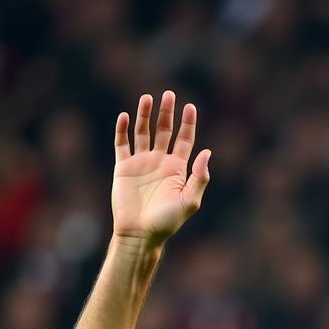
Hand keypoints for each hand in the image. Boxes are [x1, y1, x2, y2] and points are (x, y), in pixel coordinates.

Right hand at [111, 90, 210, 244]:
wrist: (140, 233)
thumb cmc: (167, 222)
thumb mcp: (189, 201)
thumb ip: (199, 178)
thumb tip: (206, 152)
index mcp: (177, 169)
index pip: (184, 140)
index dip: (188, 123)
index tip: (190, 106)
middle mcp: (159, 162)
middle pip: (164, 131)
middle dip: (167, 113)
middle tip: (169, 94)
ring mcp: (141, 163)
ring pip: (143, 132)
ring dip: (145, 115)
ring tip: (148, 98)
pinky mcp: (123, 167)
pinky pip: (122, 144)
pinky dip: (123, 130)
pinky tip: (125, 116)